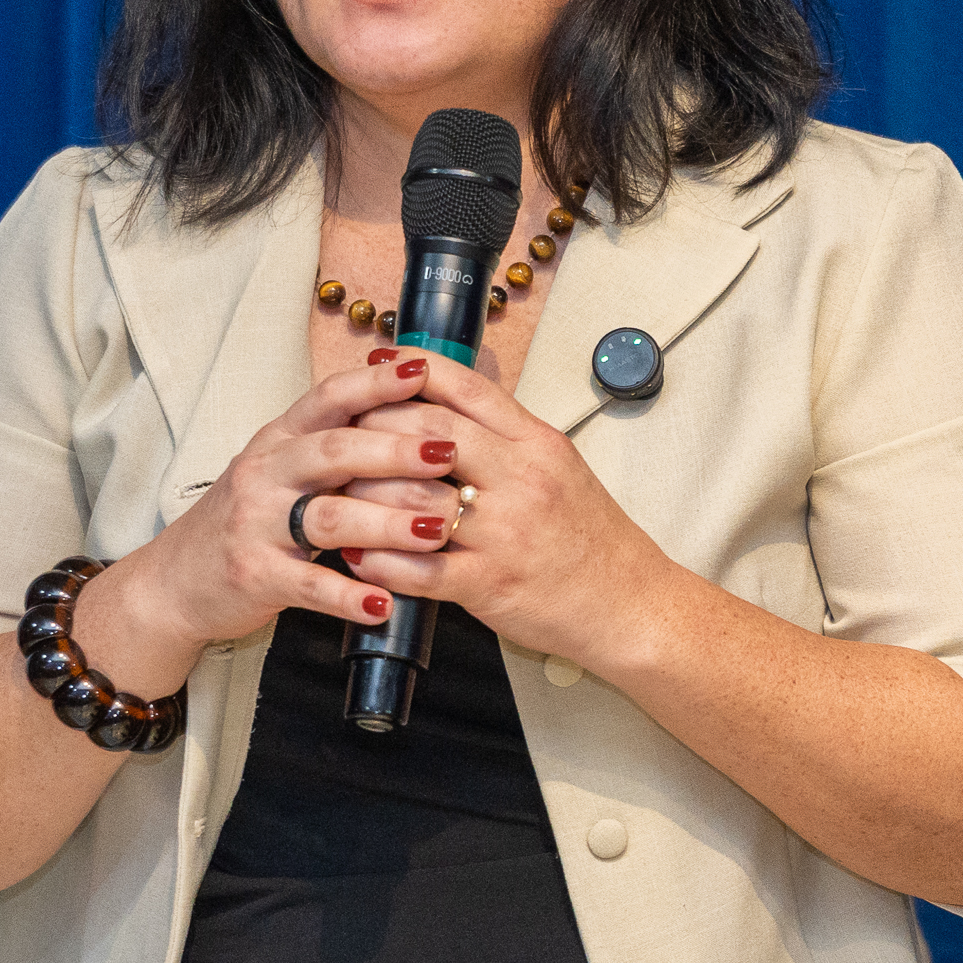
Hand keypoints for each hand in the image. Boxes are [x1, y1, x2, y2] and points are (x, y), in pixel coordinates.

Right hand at [69, 351, 467, 687]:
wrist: (176, 580)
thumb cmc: (247, 520)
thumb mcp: (280, 469)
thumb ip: (332, 444)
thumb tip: (410, 413)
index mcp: (278, 440)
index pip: (328, 398)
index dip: (375, 383)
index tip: (423, 371)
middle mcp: (264, 473)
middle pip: (333, 451)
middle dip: (395, 450)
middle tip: (448, 453)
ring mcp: (255, 525)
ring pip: (328, 517)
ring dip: (388, 524)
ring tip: (437, 530)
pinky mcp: (254, 576)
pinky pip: (308, 585)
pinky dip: (349, 596)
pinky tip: (385, 603)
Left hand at [338, 351, 677, 666]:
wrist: (627, 601)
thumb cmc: (587, 535)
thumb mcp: (557, 465)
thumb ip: (504, 435)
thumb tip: (448, 401)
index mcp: (536, 443)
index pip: (465, 387)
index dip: (413, 369)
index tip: (377, 361)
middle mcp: (521, 478)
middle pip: (429, 430)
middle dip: (374, 425)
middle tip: (341, 428)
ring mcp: (505, 532)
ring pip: (414, 496)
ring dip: (364, 492)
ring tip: (335, 490)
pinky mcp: (490, 583)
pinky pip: (419, 569)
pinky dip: (379, 560)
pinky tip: (354, 553)